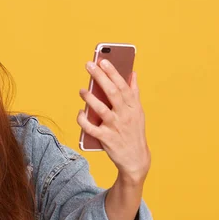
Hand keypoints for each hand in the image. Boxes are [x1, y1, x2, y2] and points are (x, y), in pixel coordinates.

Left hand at [77, 59, 150, 183]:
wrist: (135, 159)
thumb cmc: (134, 132)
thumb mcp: (138, 112)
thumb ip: (134, 92)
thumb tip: (133, 73)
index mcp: (134, 106)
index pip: (123, 85)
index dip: (112, 72)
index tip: (103, 61)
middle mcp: (125, 115)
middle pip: (112, 93)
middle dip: (100, 77)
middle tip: (89, 65)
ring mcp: (115, 127)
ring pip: (101, 109)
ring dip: (89, 98)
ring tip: (82, 90)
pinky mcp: (106, 139)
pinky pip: (91, 128)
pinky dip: (84, 120)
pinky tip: (80, 113)